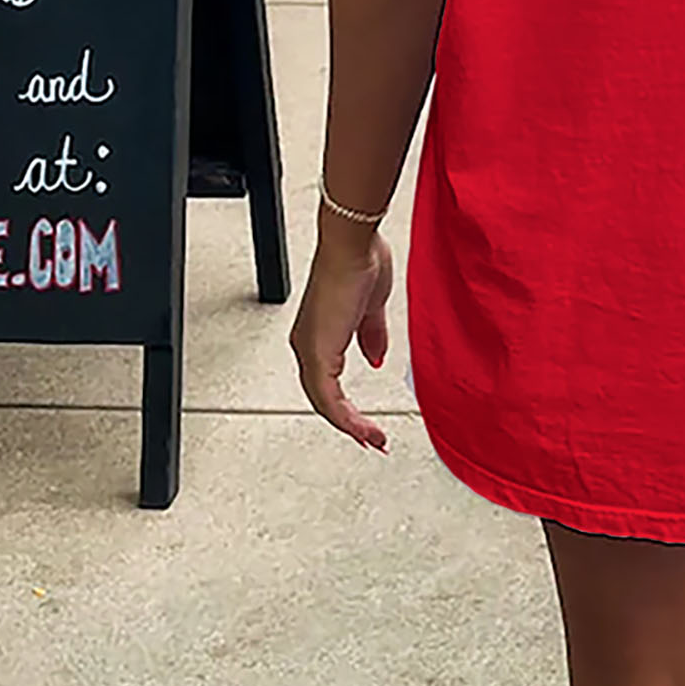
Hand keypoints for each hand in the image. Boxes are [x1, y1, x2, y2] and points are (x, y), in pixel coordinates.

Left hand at [290, 224, 393, 450]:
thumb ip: (372, 337)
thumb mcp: (371, 309)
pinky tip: (363, 428)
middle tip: (372, 441)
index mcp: (319, 335)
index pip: (328, 383)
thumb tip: (376, 360)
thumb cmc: (360, 261)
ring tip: (374, 440)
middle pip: (323, 399)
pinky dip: (346, 416)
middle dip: (349, 424)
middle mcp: (308, 344)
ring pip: (324, 402)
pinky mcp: (317, 350)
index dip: (347, 408)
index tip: (367, 425)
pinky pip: (328, 396)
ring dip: (350, 425)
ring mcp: (310, 348)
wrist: (353, 244)